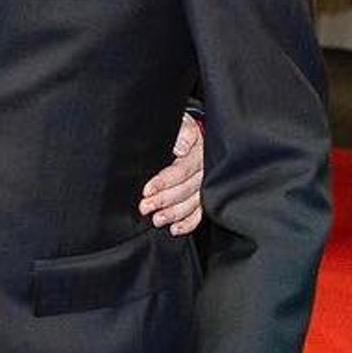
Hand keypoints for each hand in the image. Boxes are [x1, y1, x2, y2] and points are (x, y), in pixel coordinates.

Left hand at [140, 112, 204, 235]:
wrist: (192, 134)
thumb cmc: (181, 129)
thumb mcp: (180, 123)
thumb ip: (181, 132)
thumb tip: (181, 146)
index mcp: (198, 153)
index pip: (181, 171)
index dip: (164, 182)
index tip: (147, 190)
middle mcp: (204, 171)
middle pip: (186, 190)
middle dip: (164, 200)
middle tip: (145, 207)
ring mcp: (205, 185)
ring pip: (193, 203)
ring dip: (174, 214)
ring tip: (157, 220)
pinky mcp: (205, 195)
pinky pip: (200, 212)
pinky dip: (188, 223)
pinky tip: (176, 229)